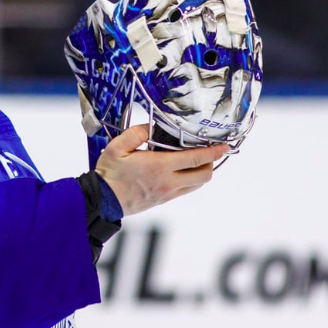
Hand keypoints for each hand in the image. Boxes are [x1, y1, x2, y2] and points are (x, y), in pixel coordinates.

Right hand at [95, 124, 229, 215]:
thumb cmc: (110, 174)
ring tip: (197, 160)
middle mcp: (168, 182)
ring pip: (197, 185)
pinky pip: (186, 190)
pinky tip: (182, 171)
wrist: (103, 200)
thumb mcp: (117, 147)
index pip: (195, 159)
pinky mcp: (164, 200)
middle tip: (209, 151)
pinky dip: (191, 180)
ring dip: (201, 172)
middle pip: (203, 175)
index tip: (224, 145)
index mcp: (160, 166)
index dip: (213, 152)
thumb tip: (150, 127)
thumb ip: (135, 133)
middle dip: (211, 163)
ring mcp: (168, 193)